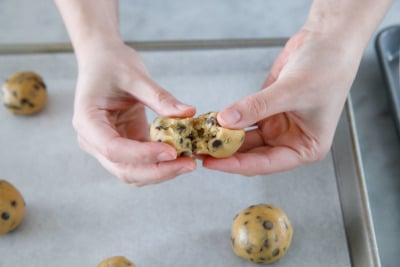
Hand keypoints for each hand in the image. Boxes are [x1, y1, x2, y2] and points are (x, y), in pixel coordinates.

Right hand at [73, 41, 195, 185]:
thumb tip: (187, 113)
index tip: (172, 151)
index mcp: (88, 120)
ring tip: (188, 162)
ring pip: (134, 173)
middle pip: (124, 169)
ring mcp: (107, 146)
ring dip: (161, 172)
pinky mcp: (124, 145)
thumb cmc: (110, 64)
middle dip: (158, 171)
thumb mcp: (135, 76)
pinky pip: (142, 164)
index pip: (113, 148)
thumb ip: (160, 97)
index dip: (144, 154)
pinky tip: (181, 156)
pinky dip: (161, 164)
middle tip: (189, 164)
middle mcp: (94, 140)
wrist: (102, 60)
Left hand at [203, 29, 363, 174]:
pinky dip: (229, 121)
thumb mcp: (291, 92)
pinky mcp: (266, 111)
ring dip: (225, 139)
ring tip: (203, 139)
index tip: (215, 163)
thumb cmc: (327, 69)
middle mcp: (290, 140)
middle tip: (203, 152)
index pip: (267, 163)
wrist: (327, 41)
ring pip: (245, 139)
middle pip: (253, 154)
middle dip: (228, 153)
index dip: (239, 164)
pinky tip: (213, 122)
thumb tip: (226, 121)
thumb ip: (256, 107)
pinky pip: (243, 120)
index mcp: (305, 147)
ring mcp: (277, 126)